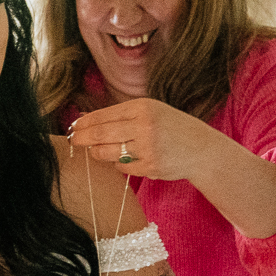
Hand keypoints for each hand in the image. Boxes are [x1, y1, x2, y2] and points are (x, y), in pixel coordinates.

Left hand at [67, 98, 217, 182]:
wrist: (202, 149)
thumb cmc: (171, 127)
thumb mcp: (150, 111)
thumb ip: (120, 115)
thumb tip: (84, 119)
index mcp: (142, 107)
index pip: (103, 115)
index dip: (83, 123)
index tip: (73, 127)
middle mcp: (144, 126)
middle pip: (100, 134)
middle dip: (82, 138)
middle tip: (73, 141)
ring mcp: (148, 148)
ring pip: (107, 153)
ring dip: (98, 153)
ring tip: (97, 150)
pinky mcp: (151, 167)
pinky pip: (122, 167)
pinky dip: (119, 164)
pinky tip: (125, 159)